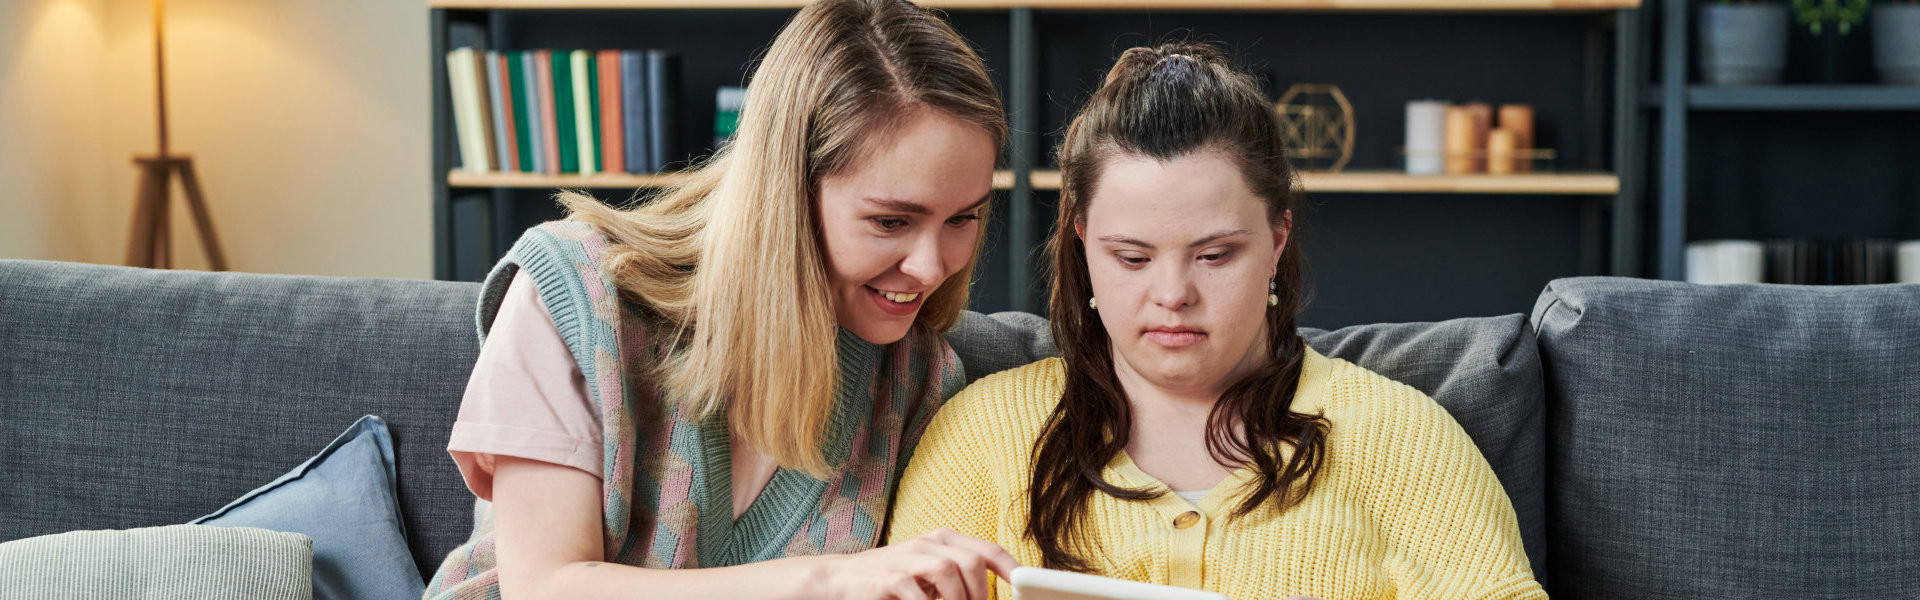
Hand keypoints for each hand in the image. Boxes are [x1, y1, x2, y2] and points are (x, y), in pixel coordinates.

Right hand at [810, 528, 1018, 599]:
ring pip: (948, 572)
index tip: (1024, 586)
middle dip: (980, 594)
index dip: (1011, 569)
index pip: (986, 551)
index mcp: (942, 540)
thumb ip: (957, 580)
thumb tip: (987, 597)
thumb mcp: (927, 574)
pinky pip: (917, 594)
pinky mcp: (887, 579)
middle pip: (971, 562)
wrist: (838, 581)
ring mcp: (906, 559)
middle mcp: (926, 545)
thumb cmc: (892, 580)